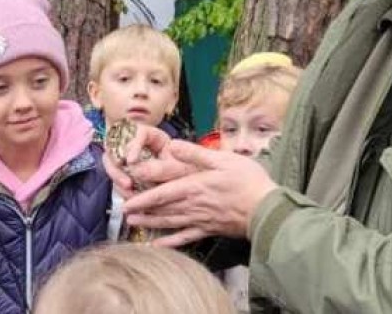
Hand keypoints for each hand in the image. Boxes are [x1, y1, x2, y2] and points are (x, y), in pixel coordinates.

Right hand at [102, 123, 196, 198]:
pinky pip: (118, 179)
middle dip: (118, 167)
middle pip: (116, 147)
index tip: (131, 160)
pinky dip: (122, 189)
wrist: (193, 186)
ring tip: (130, 192)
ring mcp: (130, 159)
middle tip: (127, 183)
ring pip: (113, 165)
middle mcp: (137, 144)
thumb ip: (162, 167)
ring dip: (118, 179)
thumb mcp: (180, 168)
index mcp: (152, 136)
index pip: (137, 132)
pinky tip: (130, 198)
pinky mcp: (128, 174)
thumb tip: (137, 169)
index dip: (132, 145)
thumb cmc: (190, 171)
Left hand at [122, 141, 277, 246]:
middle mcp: (193, 204)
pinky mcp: (210, 229)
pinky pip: (186, 237)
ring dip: (152, 222)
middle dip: (143, 209)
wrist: (267, 210)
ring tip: (135, 223)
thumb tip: (171, 146)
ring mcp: (200, 219)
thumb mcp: (223, 159)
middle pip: (163, 207)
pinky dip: (170, 242)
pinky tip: (158, 246)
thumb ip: (196, 154)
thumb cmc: (248, 181)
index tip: (127, 198)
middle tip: (125, 211)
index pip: (162, 191)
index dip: (143, 195)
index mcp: (195, 185)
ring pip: (170, 222)